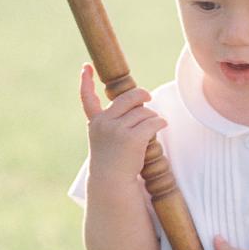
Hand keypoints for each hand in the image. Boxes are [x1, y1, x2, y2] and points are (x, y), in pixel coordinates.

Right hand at [80, 65, 165, 183]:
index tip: (85, 67)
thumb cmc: (112, 161)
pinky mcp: (133, 139)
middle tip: (148, 98)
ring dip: (151, 117)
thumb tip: (139, 98)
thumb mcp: (105, 138)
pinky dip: (160, 122)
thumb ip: (114, 119)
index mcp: (95, 122)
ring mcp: (117, 130)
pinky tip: (162, 125)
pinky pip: (153, 122)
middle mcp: (103, 123)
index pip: (87, 97)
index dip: (86, 81)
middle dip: (141, 95)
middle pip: (128, 97)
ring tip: (151, 128)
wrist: (112, 183)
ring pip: (143, 112)